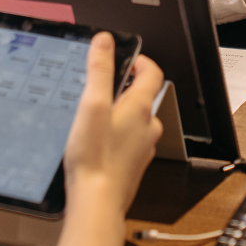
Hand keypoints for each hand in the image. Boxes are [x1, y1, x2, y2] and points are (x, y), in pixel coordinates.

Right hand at [63, 34, 164, 213]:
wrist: (97, 203)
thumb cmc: (95, 158)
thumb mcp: (92, 105)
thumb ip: (100, 70)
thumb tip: (105, 41)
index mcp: (142, 108)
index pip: (153, 72)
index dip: (140, 60)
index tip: (124, 58)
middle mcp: (148, 127)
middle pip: (142, 96)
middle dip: (122, 88)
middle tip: (99, 88)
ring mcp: (143, 147)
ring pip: (135, 120)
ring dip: (118, 113)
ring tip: (93, 117)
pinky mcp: (133, 165)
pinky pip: (128, 141)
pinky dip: (115, 135)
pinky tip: (95, 142)